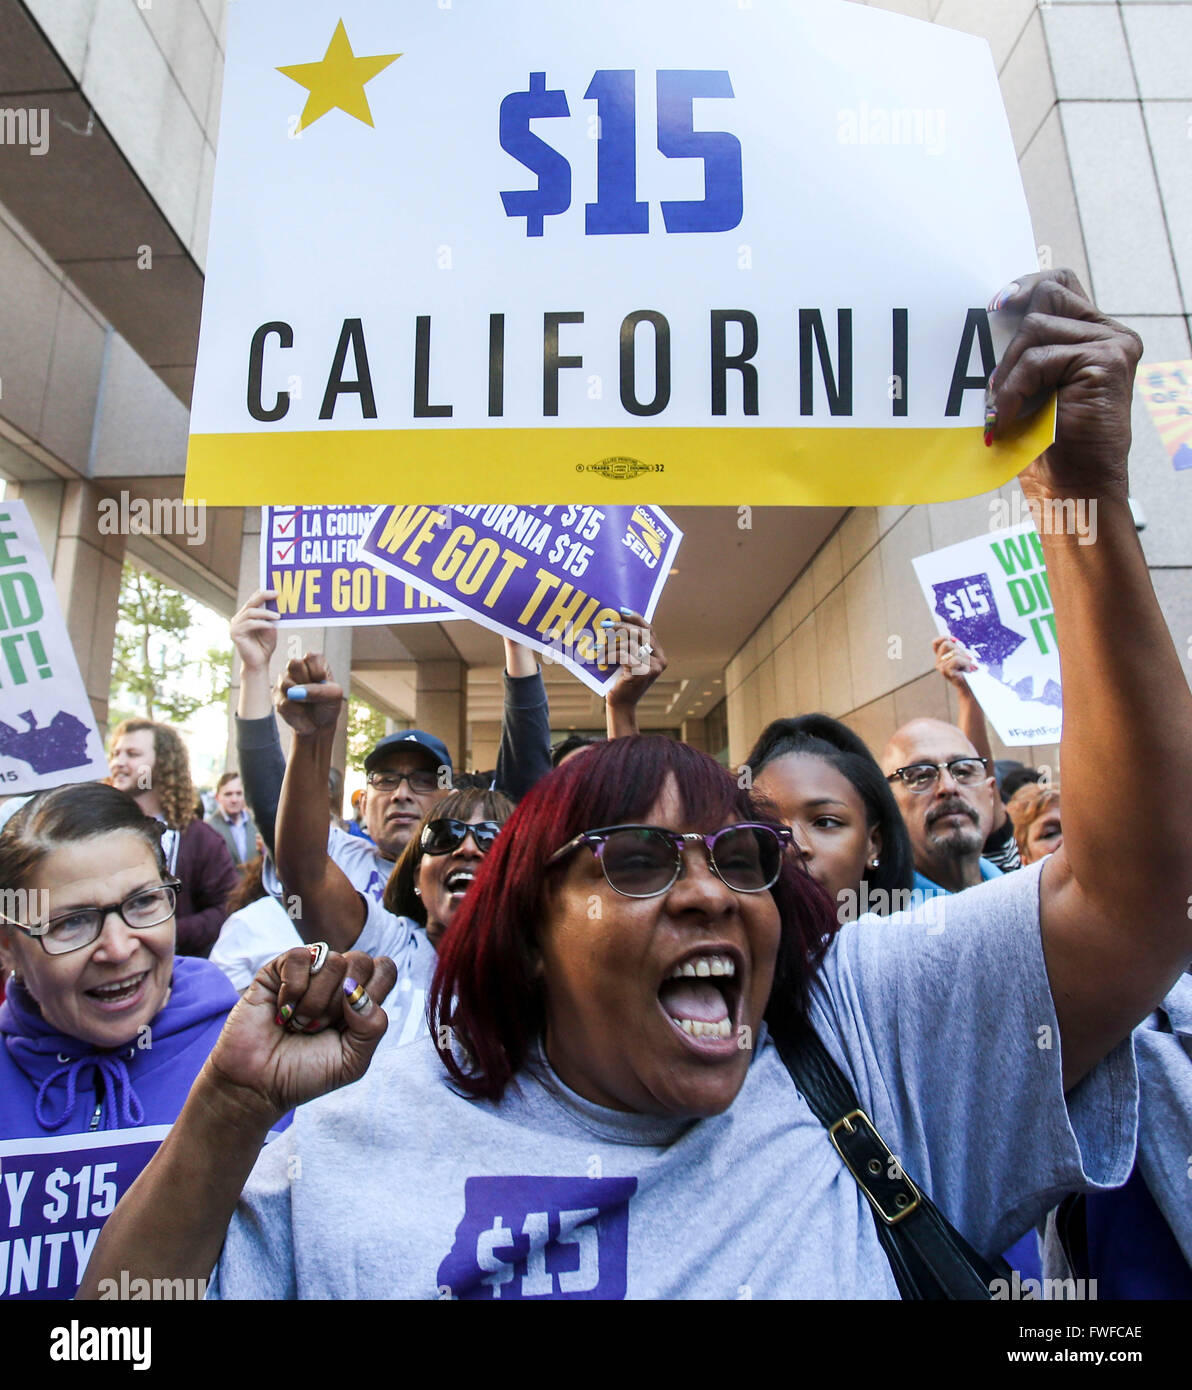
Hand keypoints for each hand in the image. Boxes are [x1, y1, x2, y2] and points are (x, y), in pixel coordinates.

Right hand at [203, 947, 396, 1120]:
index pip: (385, 969)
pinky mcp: (278, 969)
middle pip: (362, 961)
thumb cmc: (305, 1073)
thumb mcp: (352, 1061)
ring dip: (314, 1003)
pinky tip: (282, 1011)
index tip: (350, 1023)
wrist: (258, 1085)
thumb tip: (358, 993)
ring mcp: (309, 972)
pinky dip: (293, 990)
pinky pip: (301, 957)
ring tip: (298, 1024)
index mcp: (359, 998)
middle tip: (319, 1027)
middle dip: (341, 1003)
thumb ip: (372, 1028)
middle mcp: (337, 980)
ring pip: (333, 961)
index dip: (372, 992)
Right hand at [230, 589, 279, 672]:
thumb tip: (277, 604)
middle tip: (277, 594)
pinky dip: (261, 623)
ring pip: (250, 613)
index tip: (276, 590)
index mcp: (245, 616)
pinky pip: (249, 624)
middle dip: (263, 596)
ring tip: (278, 616)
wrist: (259, 663)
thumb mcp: (270, 628)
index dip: (262, 593)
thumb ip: (271, 618)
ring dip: (265, 613)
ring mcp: (235, 626)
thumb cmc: (265, 646)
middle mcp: (238, 619)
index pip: (252, 600)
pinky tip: (271, 625)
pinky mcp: (235, 634)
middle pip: (250, 603)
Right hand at [276, 653, 343, 735]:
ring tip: (308, 703)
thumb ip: (319, 690)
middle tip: (314, 691)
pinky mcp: (276, 696)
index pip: (310, 657)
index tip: (323, 683)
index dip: (317, 673)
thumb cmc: (328, 705)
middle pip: (293, 664)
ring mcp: (284, 680)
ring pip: (286, 684)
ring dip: (301, 698)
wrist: (318, 725)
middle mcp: (297, 667)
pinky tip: (302, 712)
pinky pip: (284, 703)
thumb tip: (294, 692)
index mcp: (314, 661)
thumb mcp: (334, 696)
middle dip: (306, 682)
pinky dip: (297, 712)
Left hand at [604, 610, 667, 711]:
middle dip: (621, 626)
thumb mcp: (628, 661)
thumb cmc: (621, 681)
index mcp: (659, 656)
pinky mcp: (643, 673)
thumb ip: (630, 645)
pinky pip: (624, 655)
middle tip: (605, 625)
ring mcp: (654, 667)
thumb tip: (616, 621)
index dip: (636, 618)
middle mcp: (661, 661)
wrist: (621, 705)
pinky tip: (601, 660)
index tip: (621, 611)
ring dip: (611, 645)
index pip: (649, 630)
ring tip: (599, 649)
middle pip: (641, 633)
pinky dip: (610, 655)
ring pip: (630, 644)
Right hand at [933, 634, 977, 690]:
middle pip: (947, 644)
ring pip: (954, 652)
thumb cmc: (969, 672)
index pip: (936, 642)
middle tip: (967, 659)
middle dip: (960, 649)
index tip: (956, 640)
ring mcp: (941, 667)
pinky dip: (965, 663)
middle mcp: (938, 662)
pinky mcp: (946, 671)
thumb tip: (955, 639)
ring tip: (968, 666)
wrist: (972, 687)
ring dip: (965, 658)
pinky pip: (956, 659)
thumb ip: (957, 649)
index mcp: (941, 658)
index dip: (945, 638)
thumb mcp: (963, 657)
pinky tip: (967, 670)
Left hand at [987, 269, 1142, 501]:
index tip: (994, 304)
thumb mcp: (1029, 386)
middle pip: (1050, 292)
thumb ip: (1024, 350)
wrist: (1072, 486)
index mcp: (1093, 335)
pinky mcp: (1107, 360)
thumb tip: (991, 314)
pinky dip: (1013, 389)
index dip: (1025, 286)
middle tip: (995, 381)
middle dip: (1011, 336)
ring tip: (1002, 409)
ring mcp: (1113, 344)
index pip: (1059, 285)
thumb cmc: (1046, 444)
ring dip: (1009, 370)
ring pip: (1037, 326)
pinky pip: (1039, 358)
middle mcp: (1109, 333)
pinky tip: (1007, 417)